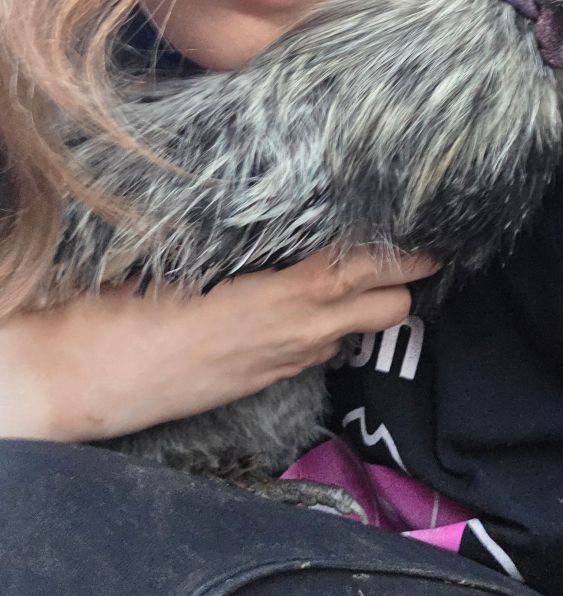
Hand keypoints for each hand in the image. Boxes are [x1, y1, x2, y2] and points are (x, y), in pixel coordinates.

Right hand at [0, 248, 436, 441]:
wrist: (98, 377)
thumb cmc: (133, 308)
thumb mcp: (192, 259)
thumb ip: (251, 242)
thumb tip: (288, 214)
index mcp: (282, 297)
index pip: (365, 271)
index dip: (404, 254)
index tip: (432, 234)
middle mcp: (298, 334)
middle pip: (389, 309)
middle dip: (403, 282)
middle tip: (405, 249)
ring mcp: (286, 362)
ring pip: (357, 331)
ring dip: (368, 305)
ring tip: (363, 271)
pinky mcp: (268, 380)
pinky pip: (321, 348)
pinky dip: (330, 326)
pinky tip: (310, 304)